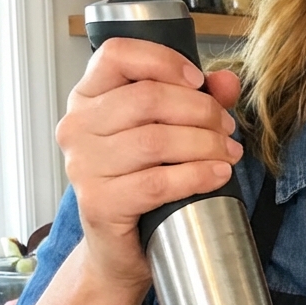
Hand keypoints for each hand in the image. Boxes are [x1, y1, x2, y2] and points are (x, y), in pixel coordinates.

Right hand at [56, 38, 241, 288]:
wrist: (120, 249)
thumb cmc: (141, 185)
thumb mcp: (166, 133)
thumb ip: (196, 101)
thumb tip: (227, 82)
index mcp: (87, 98)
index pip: (116, 55)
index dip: (163, 61)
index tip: (199, 81)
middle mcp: (77, 127)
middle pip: (147, 98)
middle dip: (200, 110)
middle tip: (226, 129)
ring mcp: (83, 166)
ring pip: (155, 140)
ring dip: (204, 144)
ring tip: (228, 154)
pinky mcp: (99, 203)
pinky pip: (156, 182)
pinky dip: (195, 176)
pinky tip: (218, 175)